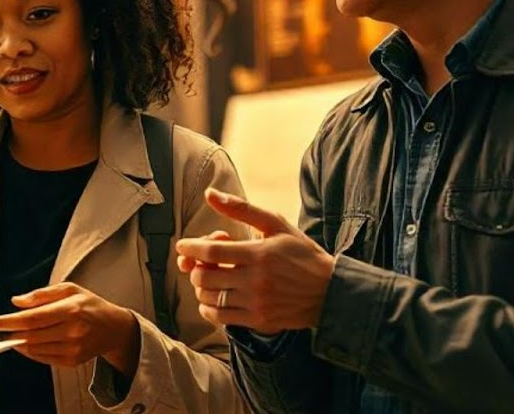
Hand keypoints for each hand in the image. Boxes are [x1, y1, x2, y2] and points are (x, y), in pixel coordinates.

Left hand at [0, 282, 139, 374]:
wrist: (114, 329)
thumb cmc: (89, 305)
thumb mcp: (69, 289)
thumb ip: (41, 294)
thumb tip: (16, 301)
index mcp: (71, 309)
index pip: (32, 318)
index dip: (7, 321)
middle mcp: (72, 331)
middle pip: (30, 335)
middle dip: (8, 332)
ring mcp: (73, 349)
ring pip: (34, 349)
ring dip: (17, 342)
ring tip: (11, 332)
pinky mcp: (72, 361)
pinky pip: (43, 358)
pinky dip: (30, 351)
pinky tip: (25, 342)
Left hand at [175, 188, 334, 334]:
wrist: (330, 292)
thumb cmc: (302, 254)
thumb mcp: (276, 225)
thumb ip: (241, 209)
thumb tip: (209, 194)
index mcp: (259, 254)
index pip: (211, 251)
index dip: (190, 247)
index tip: (183, 245)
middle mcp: (255, 280)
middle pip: (205, 276)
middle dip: (195, 267)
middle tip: (202, 262)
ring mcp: (256, 303)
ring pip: (209, 297)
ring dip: (201, 287)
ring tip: (210, 278)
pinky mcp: (259, 321)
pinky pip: (220, 318)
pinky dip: (209, 308)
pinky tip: (214, 298)